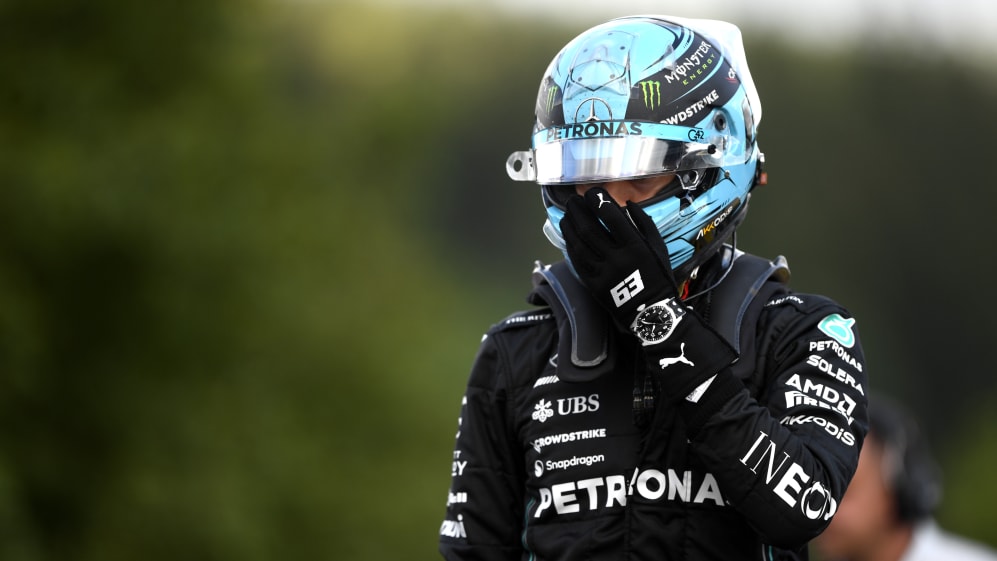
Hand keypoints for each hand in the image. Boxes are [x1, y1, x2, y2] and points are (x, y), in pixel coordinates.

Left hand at [560, 187, 678, 333]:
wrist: (652, 312)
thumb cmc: (658, 276)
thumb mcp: (658, 247)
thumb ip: (644, 223)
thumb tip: (627, 203)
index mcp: (636, 246)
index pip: (611, 217)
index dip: (598, 201)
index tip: (592, 193)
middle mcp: (617, 258)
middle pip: (589, 229)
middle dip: (578, 212)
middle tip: (573, 201)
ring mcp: (603, 273)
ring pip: (579, 245)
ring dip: (569, 228)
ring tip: (566, 216)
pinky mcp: (594, 285)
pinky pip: (577, 263)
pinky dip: (571, 247)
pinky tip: (568, 237)